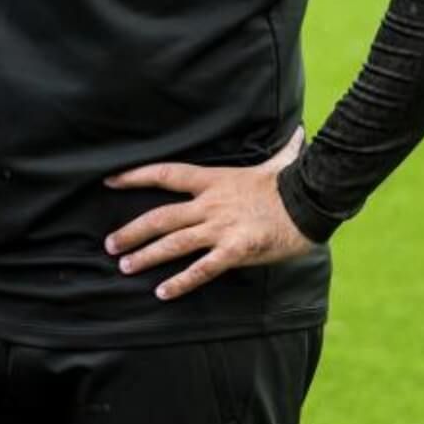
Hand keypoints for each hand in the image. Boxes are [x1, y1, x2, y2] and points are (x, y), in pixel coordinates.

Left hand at [102, 127, 312, 300]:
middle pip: (161, 216)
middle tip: (109, 244)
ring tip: (124, 267)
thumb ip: (281, 151)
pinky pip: (202, 269)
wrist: (314, 202)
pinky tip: (162, 292)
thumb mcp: (278, 163)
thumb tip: (298, 132)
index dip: (135, 176)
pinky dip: (180, 282)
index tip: (109, 180)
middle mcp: (211, 204)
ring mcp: (222, 228)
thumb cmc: (294, 184)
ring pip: (174, 243)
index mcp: (214, 180)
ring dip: (146, 256)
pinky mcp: (236, 250)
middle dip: (132, 231)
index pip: (166, 174)